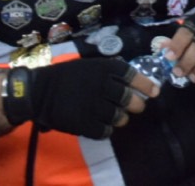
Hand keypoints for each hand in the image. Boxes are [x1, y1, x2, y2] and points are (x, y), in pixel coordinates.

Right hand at [2, 58, 154, 138]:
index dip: (146, 85)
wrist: (39, 92)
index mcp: (106, 69)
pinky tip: (103, 125)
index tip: (154, 91)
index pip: (134, 76)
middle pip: (130, 99)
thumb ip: (112, 71)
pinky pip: (105, 131)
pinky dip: (107, 129)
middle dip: (137, 105)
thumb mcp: (91, 65)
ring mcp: (94, 106)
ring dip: (122, 118)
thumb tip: (135, 78)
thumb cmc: (67, 76)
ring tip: (118, 117)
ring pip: (120, 117)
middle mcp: (103, 87)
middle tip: (137, 106)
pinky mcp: (84, 124)